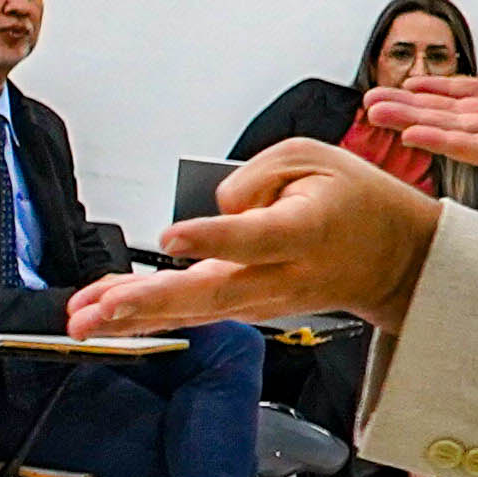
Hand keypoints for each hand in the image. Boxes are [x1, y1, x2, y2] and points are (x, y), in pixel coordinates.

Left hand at [66, 139, 444, 348]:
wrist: (393, 259)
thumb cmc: (353, 202)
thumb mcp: (312, 157)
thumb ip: (254, 175)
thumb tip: (213, 209)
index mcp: (303, 233)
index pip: (252, 238)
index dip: (211, 238)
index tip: (172, 238)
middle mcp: (281, 275)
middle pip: (212, 292)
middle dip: (151, 301)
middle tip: (101, 310)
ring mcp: (263, 300)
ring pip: (195, 312)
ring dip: (136, 316)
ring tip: (83, 319)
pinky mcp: (248, 309)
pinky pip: (193, 314)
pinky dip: (149, 314)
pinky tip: (106, 311)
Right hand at [375, 0, 477, 193]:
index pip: (476, 93)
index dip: (441, 89)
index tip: (410, 85)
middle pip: (455, 113)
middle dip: (412, 107)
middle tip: (375, 104)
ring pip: (456, 130)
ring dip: (414, 122)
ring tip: (376, 115)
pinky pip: (477, 148)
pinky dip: (443, 143)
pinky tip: (413, 136)